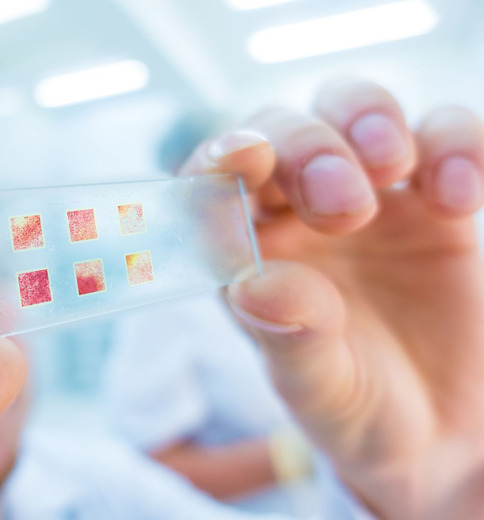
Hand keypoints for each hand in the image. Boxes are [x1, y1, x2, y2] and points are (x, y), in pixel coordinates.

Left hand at [183, 80, 483, 518]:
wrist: (444, 431)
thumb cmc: (359, 411)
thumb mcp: (321, 391)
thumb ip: (289, 339)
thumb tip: (253, 284)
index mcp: (248, 253)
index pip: (213, 184)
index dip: (220, 160)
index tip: (245, 157)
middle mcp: (296, 214)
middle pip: (281, 130)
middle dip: (307, 149)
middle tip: (347, 208)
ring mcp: (368, 197)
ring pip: (349, 107)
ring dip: (365, 120)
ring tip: (392, 170)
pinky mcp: (436, 198)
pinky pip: (444, 135)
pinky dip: (454, 143)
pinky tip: (459, 198)